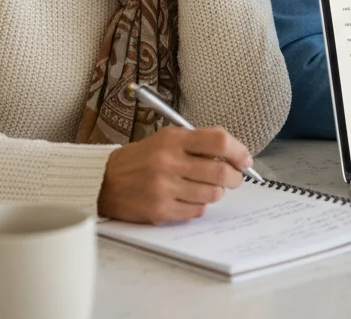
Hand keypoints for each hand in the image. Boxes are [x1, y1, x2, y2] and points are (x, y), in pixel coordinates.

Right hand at [97, 125, 250, 223]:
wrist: (105, 182)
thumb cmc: (141, 159)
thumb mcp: (166, 139)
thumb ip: (197, 143)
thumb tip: (233, 154)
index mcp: (173, 139)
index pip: (218, 141)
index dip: (239, 151)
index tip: (245, 159)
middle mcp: (169, 162)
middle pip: (221, 171)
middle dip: (235, 177)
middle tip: (234, 178)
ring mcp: (164, 187)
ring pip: (213, 194)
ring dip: (216, 192)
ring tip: (207, 187)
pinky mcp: (161, 210)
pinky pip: (197, 210)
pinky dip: (199, 205)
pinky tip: (188, 198)